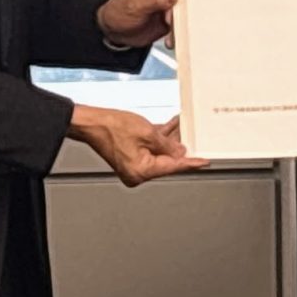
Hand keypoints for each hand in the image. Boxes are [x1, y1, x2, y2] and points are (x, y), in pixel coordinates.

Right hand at [68, 104, 206, 186]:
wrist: (91, 122)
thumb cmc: (111, 127)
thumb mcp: (148, 133)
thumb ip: (168, 145)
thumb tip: (180, 152)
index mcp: (141, 171)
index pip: (173, 167)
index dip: (191, 162)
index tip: (204, 162)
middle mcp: (137, 173)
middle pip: (167, 161)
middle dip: (179, 147)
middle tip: (196, 139)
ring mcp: (133, 166)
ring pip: (159, 153)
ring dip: (169, 141)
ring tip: (182, 128)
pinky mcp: (130, 157)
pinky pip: (149, 149)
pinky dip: (158, 140)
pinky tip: (169, 128)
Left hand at [96, 0, 175, 50]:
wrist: (116, 30)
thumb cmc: (119, 11)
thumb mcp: (135, 5)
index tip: (170, 12)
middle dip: (180, 12)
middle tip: (170, 23)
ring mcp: (170, 1)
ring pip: (185, 10)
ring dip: (180, 24)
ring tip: (169, 31)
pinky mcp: (173, 15)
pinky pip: (182, 23)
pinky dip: (178, 31)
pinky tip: (170, 37)